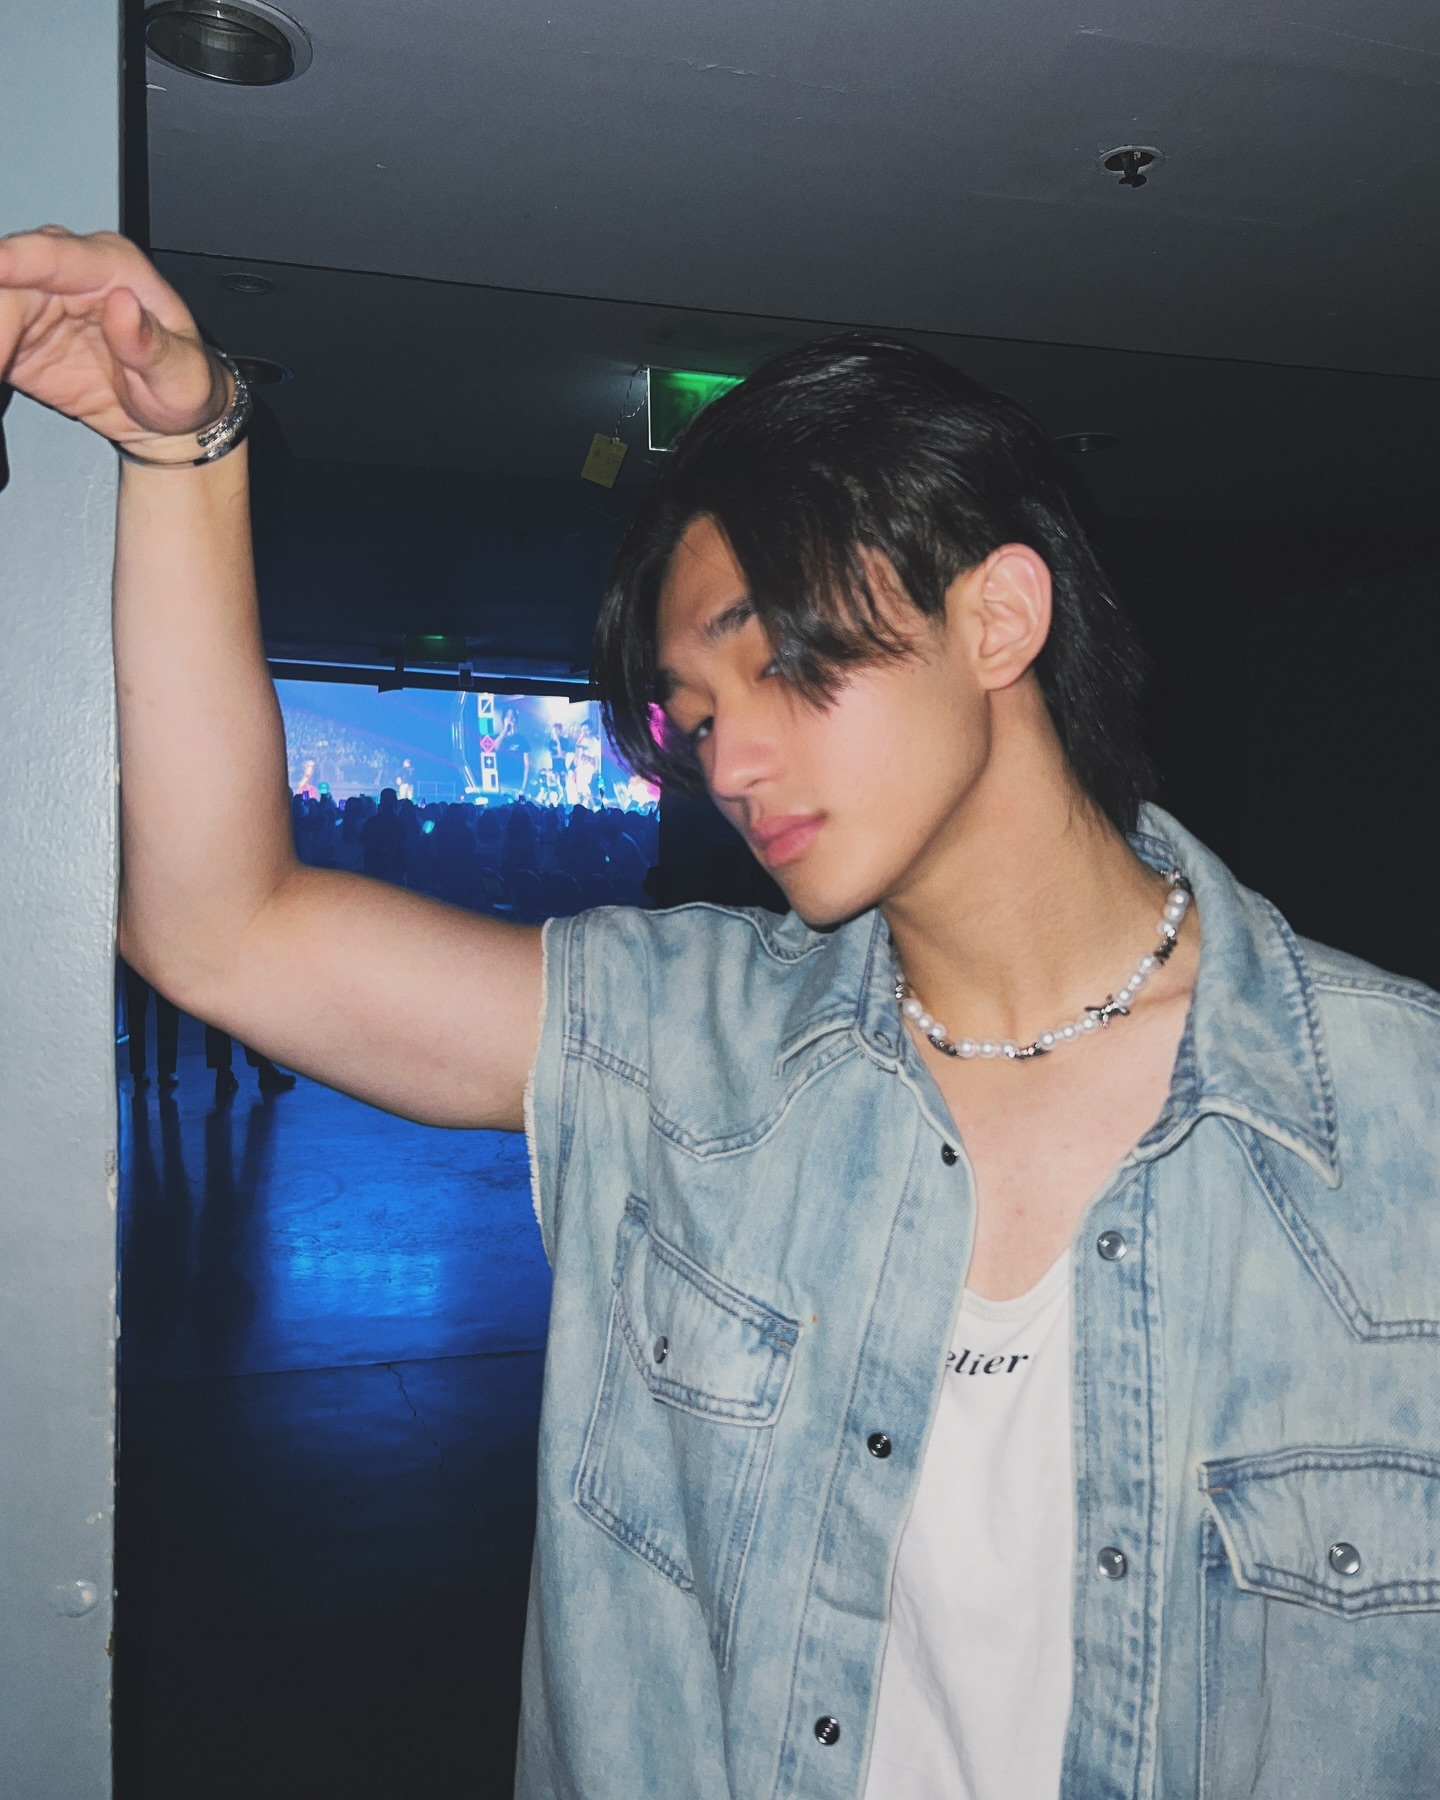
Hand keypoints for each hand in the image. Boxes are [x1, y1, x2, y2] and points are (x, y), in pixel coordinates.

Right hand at [0, 225, 227, 456]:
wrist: (170, 420)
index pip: (60, 255)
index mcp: (116, 267)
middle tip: (2, 356)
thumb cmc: (184, 383)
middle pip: (10, 278)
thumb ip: (153, 344)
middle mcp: (71, 275)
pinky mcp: (20, 335)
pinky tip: (0, 374)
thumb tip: (124, 306)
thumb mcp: (184, 374)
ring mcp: (40, 303)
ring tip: (4, 367)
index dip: (21, 259)